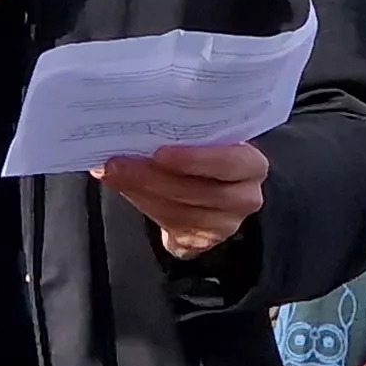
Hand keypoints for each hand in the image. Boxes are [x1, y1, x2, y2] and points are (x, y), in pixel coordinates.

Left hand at [97, 143, 268, 258]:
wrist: (206, 185)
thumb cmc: (204, 152)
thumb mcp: (203, 138)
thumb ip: (183, 132)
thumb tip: (139, 124)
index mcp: (251, 164)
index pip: (230, 163)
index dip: (194, 159)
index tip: (159, 153)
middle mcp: (245, 197)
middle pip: (197, 192)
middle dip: (152, 177)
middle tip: (118, 164)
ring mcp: (225, 225)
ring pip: (178, 212)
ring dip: (141, 192)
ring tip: (115, 174)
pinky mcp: (203, 241)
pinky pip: (170, 227)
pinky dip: (143, 205)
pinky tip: (125, 189)